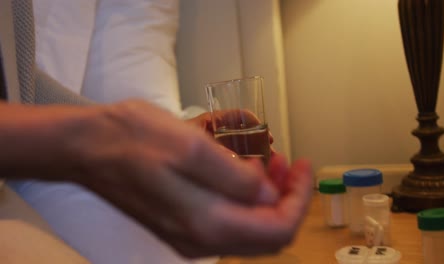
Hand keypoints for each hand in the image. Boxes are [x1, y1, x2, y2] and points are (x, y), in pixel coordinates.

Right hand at [73, 100, 312, 257]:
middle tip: (284, 159)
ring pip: (248, 230)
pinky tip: (237, 166)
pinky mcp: (180, 225)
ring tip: (264, 158)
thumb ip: (236, 178)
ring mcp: (190, 236)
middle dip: (284, 197)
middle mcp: (202, 240)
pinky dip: (242, 197)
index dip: (299, 198)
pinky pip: (227, 221)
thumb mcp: (191, 146)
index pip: (278, 229)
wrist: (88, 147)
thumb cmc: (136, 138)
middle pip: (267, 235)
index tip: (303, 164)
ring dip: (265, 196)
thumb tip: (269, 197)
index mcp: (208, 223)